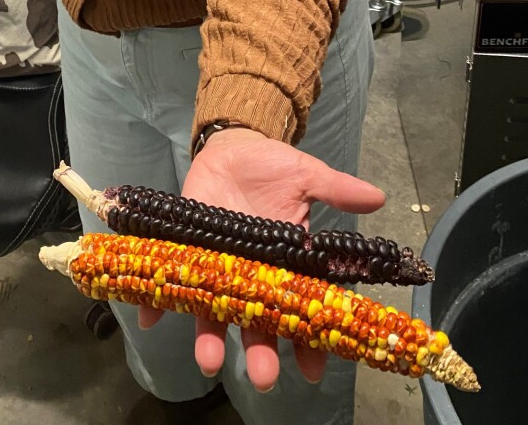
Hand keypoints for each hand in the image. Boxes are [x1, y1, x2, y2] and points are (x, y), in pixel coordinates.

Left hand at [138, 127, 384, 391]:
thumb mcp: (306, 173)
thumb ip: (337, 188)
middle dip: (260, 351)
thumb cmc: (273, 166)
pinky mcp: (186, 249)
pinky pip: (168, 282)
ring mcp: (217, 265)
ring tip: (209, 361)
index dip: (308, 341)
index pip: (301, 308)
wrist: (232, 148)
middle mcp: (251, 273)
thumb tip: (379, 197)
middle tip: (263, 379)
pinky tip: (148, 319)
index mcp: (285, 263)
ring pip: (213, 311)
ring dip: (209, 338)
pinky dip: (156, 301)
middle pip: (256, 321)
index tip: (314, 368)